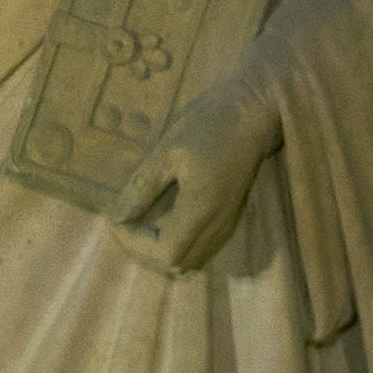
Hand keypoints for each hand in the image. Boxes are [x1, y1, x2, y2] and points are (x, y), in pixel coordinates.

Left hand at [113, 78, 278, 279]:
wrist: (256, 110)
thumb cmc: (212, 123)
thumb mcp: (168, 150)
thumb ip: (142, 187)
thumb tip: (117, 215)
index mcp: (201, 209)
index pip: (163, 252)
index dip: (133, 244)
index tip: (115, 219)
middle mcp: (217, 225)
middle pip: (175, 263)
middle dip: (143, 249)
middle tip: (123, 223)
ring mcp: (227, 223)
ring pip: (189, 260)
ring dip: (159, 249)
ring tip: (139, 225)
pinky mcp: (230, 218)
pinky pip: (200, 248)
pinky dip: (177, 244)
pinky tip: (162, 223)